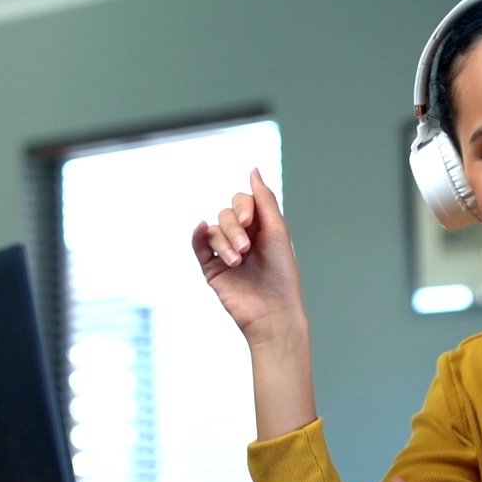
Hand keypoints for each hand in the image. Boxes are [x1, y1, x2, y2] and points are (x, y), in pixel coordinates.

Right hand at [191, 168, 303, 345]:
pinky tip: (201, 230)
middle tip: (246, 248)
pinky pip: (199, 245)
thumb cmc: (282, 274)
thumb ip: (264, 200)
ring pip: (214, 229)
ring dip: (224, 241)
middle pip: (226, 214)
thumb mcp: (277, 231)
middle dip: (234, 227)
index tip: (250, 221)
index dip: (243, 206)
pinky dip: (198, 235)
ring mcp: (226, 252)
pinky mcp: (212, 268)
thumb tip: (253, 170)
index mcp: (261, 227)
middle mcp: (243, 237)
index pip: (243, 201)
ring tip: (238, 261)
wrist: (273, 311)